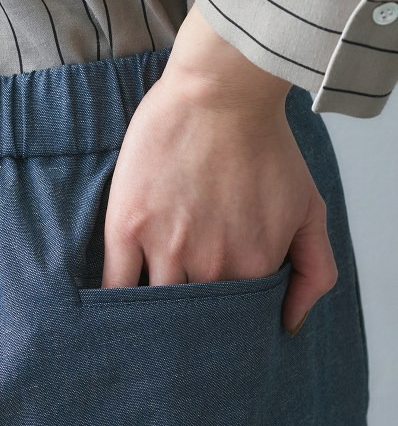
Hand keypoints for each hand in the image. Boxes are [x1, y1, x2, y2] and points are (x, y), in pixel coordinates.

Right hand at [101, 3, 338, 334]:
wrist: (221, 93)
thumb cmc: (266, 146)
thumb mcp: (310, 209)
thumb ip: (315, 272)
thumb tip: (289, 325)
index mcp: (252, 266)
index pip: (231, 321)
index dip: (219, 326)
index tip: (209, 329)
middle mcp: (210, 264)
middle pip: (190, 318)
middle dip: (183, 330)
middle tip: (174, 333)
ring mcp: (166, 245)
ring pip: (151, 306)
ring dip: (146, 320)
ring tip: (140, 326)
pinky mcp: (128, 224)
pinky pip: (115, 282)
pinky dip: (113, 301)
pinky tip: (110, 311)